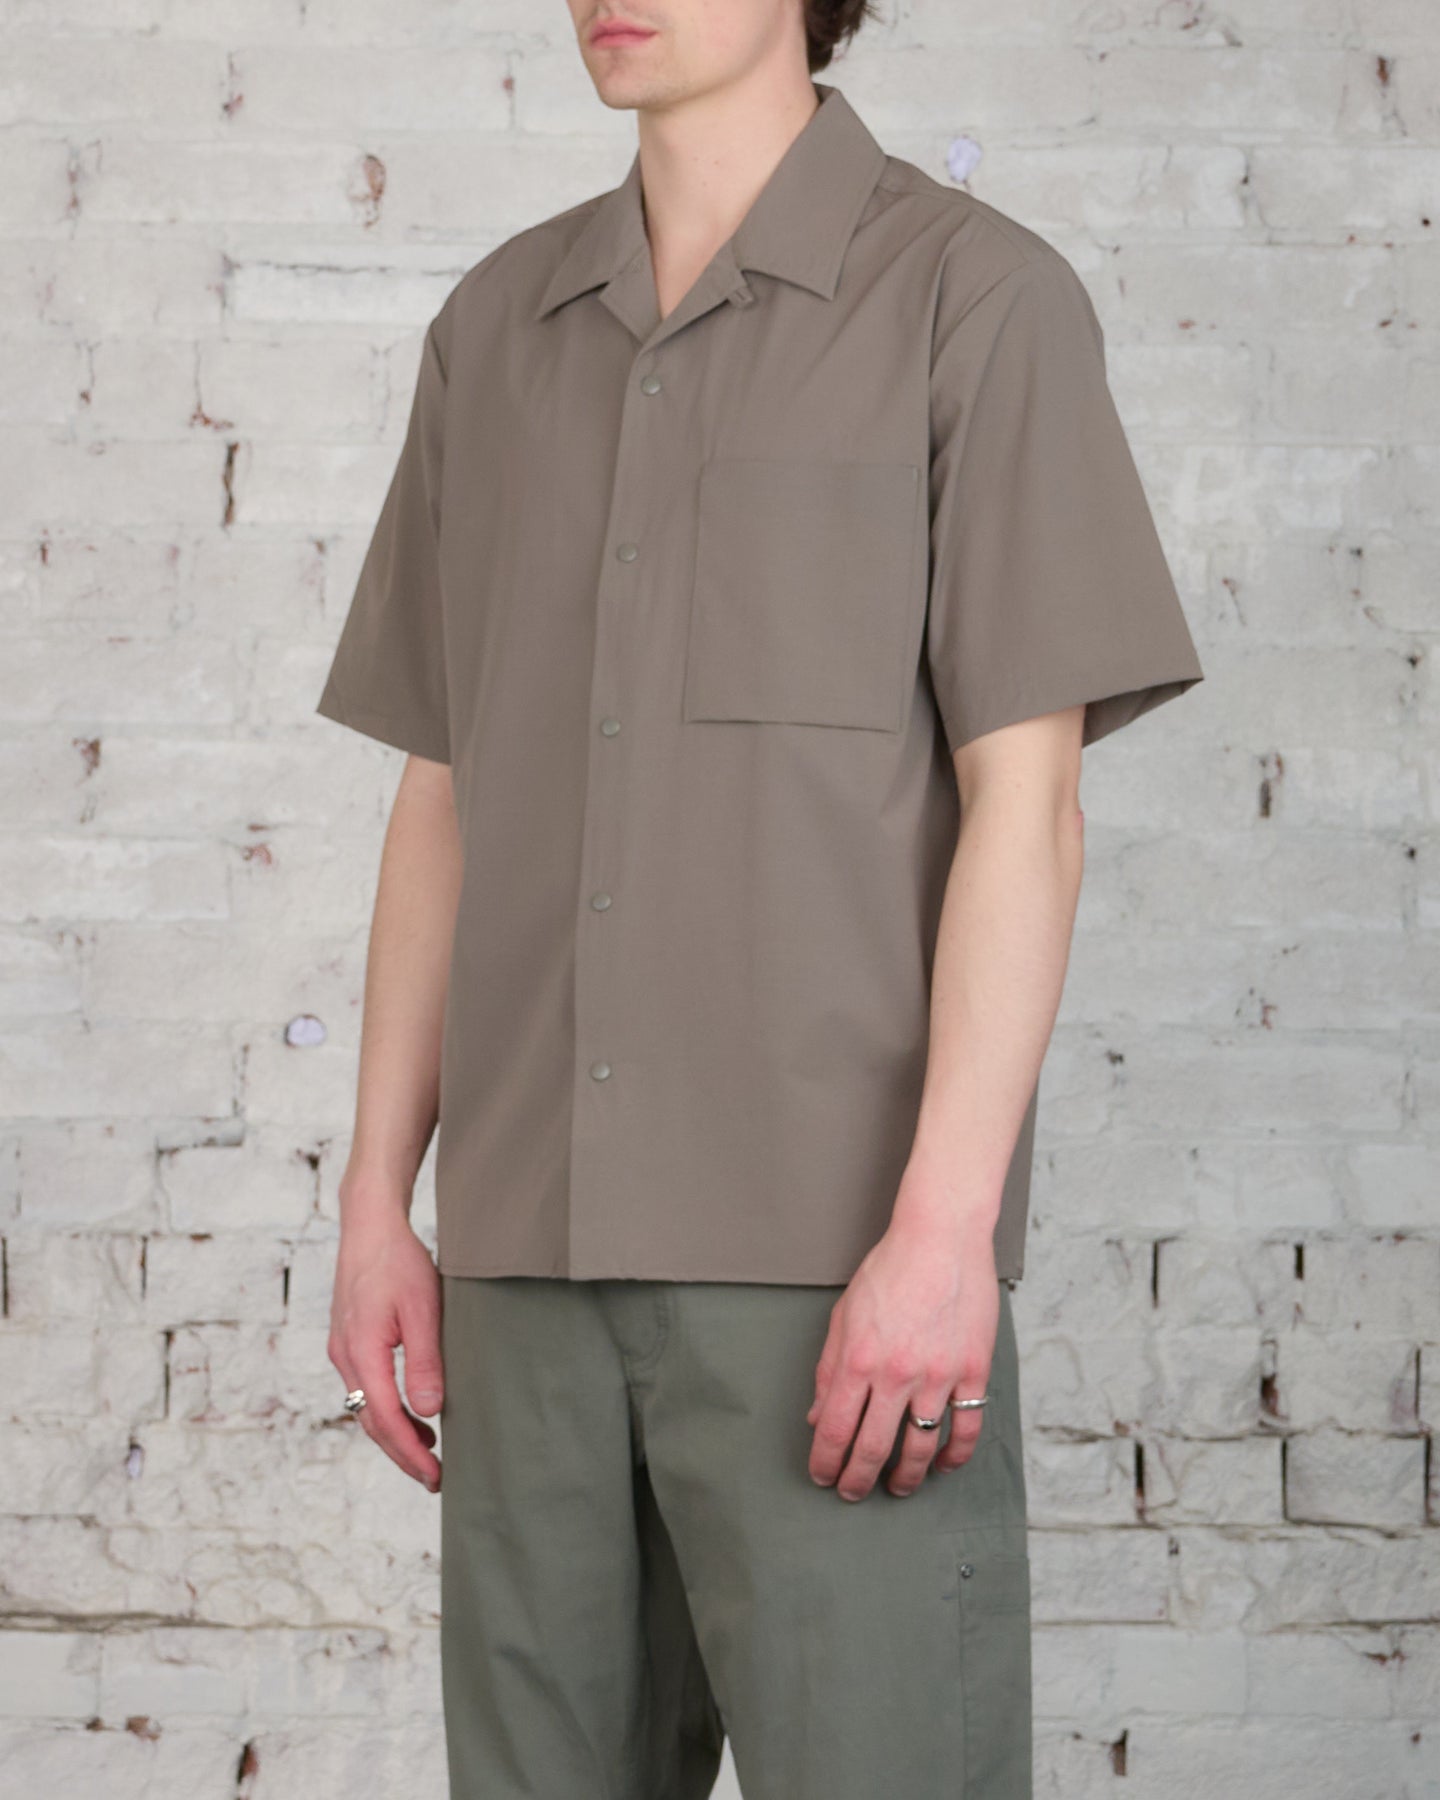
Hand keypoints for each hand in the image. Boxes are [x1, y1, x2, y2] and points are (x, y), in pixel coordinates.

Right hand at [328, 1204, 443, 1491]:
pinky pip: (366, 1388)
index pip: (385, 1419)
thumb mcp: (423, 1308)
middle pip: (371, 1423)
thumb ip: (424, 1360)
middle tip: (434, 1479)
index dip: (410, 1453)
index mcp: (362, 1351)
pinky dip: (388, 1410)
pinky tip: (413, 1413)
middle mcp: (346, 1356)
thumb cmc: (399, 1261)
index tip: (435, 1475)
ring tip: (430, 1454)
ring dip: (396, 1434)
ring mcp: (343, 1350)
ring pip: (367, 1408)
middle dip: (402, 1454)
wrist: (369, 1225)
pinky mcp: (349, 1341)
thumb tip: (427, 1411)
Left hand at [805, 1177, 999, 1502]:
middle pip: (873, 1449)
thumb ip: (829, 1369)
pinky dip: (955, 1456)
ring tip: (896, 1488)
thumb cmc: (889, 1270)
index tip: (822, 1477)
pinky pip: (966, 1428)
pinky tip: (944, 1466)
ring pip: (920, 1448)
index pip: (833, 1430)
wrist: (940, 1238)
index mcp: (858, 1360)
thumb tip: (817, 1414)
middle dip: (857, 1480)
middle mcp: (896, 1374)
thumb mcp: (843, 1316)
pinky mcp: (973, 1372)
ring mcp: (938, 1376)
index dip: (825, 1462)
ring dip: (906, 1478)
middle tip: (852, 1493)